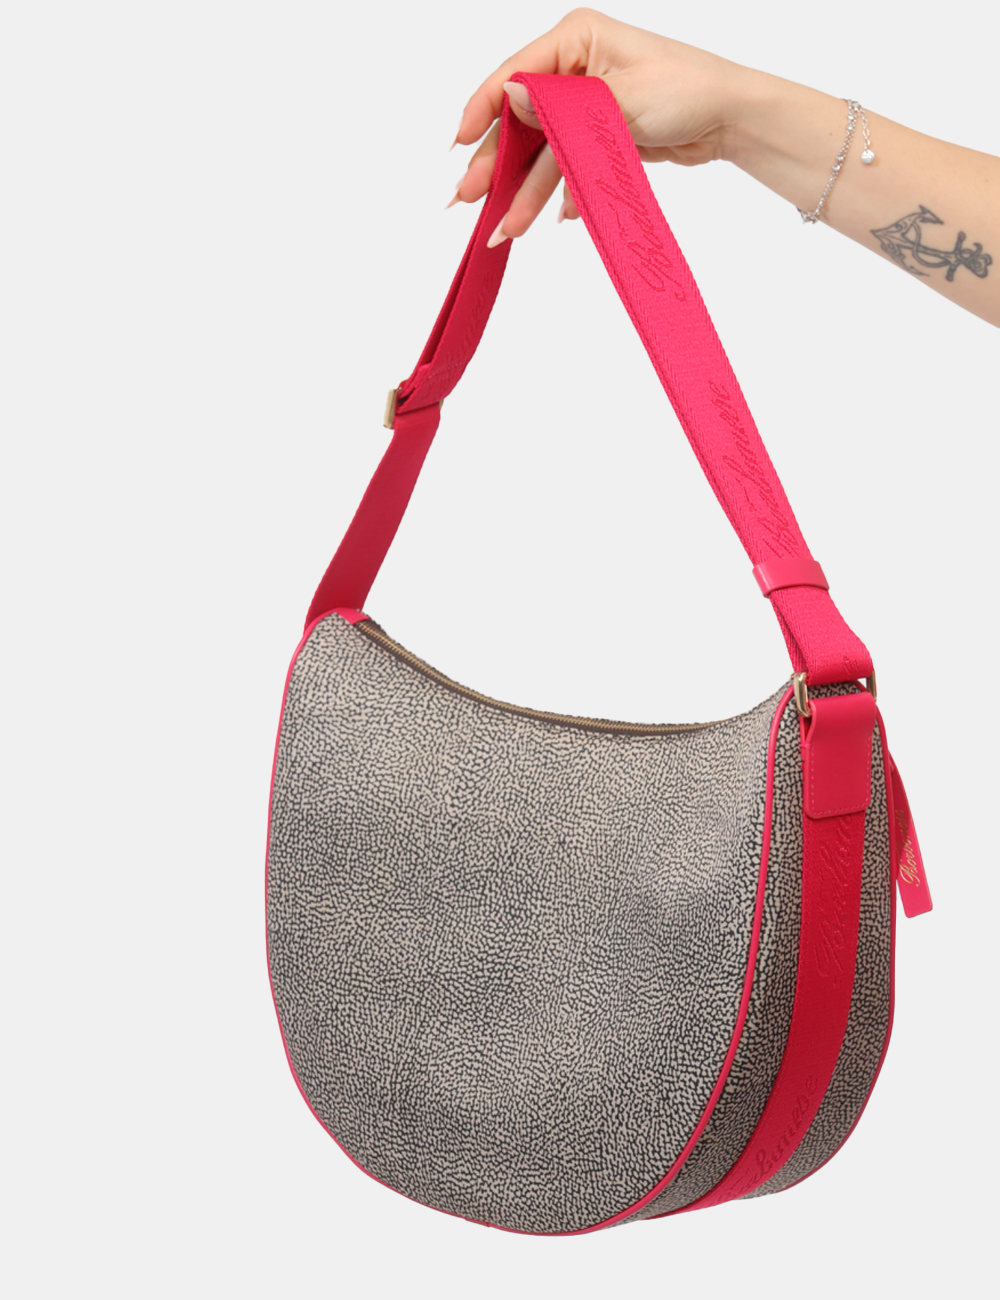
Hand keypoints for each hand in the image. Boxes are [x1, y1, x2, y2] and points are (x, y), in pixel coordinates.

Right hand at [449, 8, 759, 240]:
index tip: (458, 144)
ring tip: (507, 230)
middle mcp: (573, 68)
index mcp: (574, 39)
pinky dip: (562, 194)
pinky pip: (566, 168)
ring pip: (542, 153)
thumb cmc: (686, 90)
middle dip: (497, 165)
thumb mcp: (617, 98)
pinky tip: (556, 218)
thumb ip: (560, 107)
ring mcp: (583, 105)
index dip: (482, 110)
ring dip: (526, 193)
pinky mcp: (596, 135)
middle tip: (468, 200)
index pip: (514, 75)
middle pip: (521, 121)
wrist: (730, 120)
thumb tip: (510, 97)